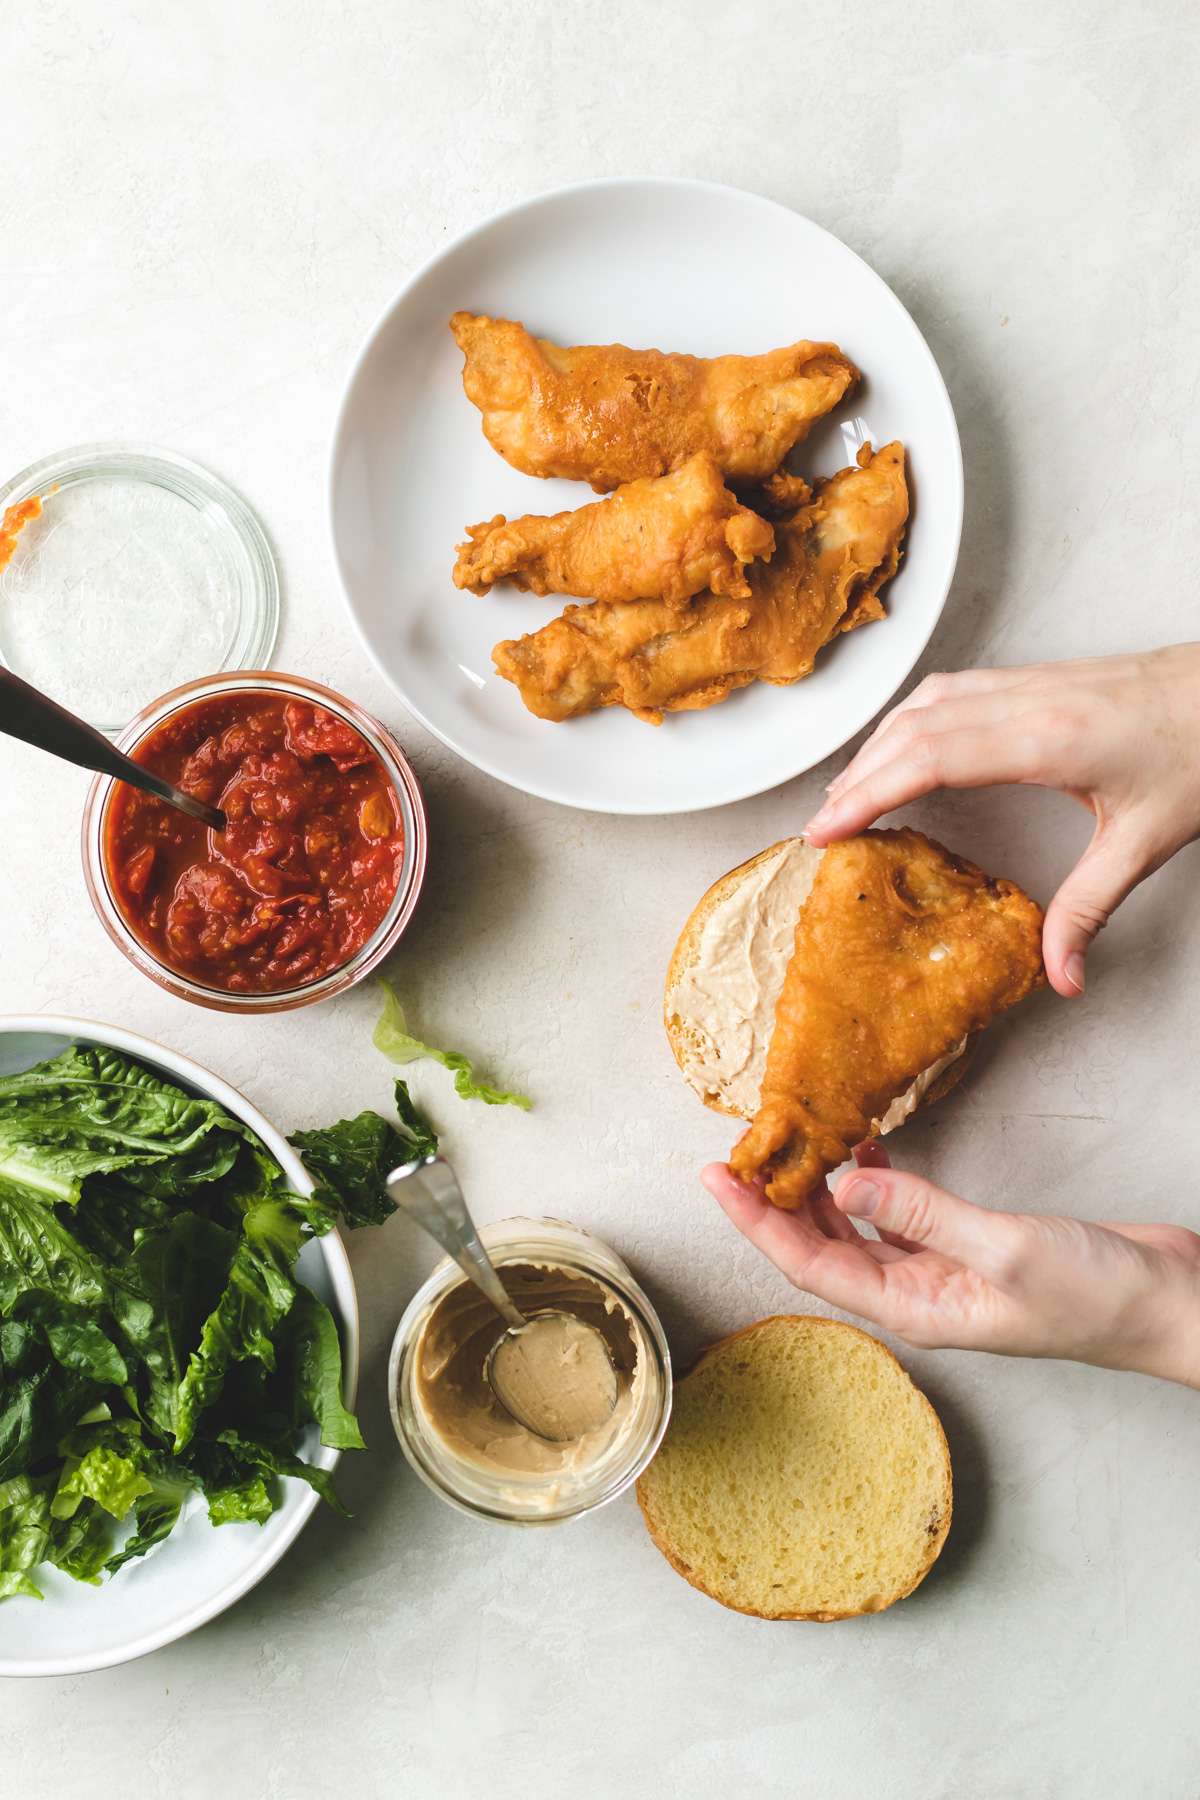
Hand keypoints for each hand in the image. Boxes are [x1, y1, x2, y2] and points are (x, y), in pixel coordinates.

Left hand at [702, 1146, 1199, 1386]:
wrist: (1166, 1303)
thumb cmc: (1096, 1295)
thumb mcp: (1004, 1248)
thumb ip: (924, 1215)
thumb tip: (849, 1186)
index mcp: (914, 1310)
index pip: (809, 1264)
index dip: (755, 1222)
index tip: (716, 1177)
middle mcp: (916, 1296)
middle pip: (820, 1248)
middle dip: (774, 1203)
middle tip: (739, 1148)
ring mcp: (940, 1274)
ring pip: (857, 1232)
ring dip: (821, 1191)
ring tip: (791, 1143)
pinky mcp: (968, 1249)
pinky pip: (899, 1218)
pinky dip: (874, 1185)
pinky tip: (863, 1154)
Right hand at [804, 646, 1199, 996]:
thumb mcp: (1148, 841)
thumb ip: (1092, 909)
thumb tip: (1061, 976)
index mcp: (1046, 739)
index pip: (928, 759)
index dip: (867, 794)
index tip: (827, 829)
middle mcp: (1027, 701)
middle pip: (912, 730)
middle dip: (857, 776)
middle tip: (821, 825)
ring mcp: (1030, 682)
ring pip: (926, 703)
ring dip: (879, 744)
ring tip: (849, 790)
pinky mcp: (1039, 678)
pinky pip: (952, 691)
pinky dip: (912, 721)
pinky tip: (905, 744)